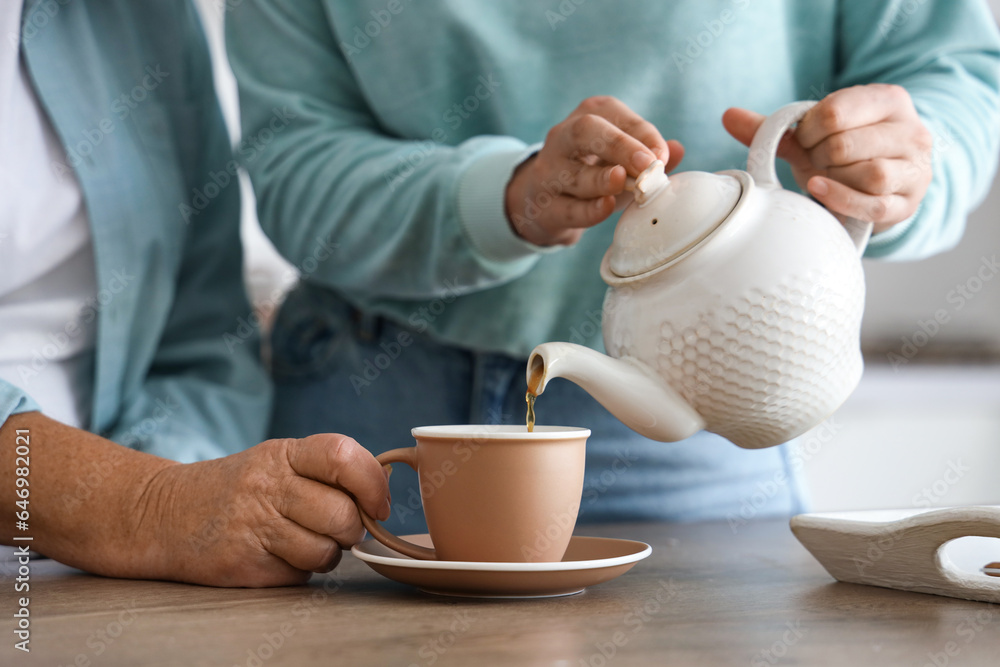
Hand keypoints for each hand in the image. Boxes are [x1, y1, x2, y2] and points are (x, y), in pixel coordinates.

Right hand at [137, 434, 390, 586]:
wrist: (162, 514)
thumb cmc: (238, 488)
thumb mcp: (277, 461)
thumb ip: (327, 471)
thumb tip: (383, 491)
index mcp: (283, 454)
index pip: (343, 456)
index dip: (372, 483)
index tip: (379, 505)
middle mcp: (268, 485)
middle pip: (341, 514)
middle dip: (352, 530)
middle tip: (339, 529)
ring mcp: (253, 525)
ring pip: (324, 551)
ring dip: (327, 554)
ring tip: (305, 542)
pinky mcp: (243, 563)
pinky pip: (299, 576)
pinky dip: (299, 572)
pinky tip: (277, 555)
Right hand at [505, 95, 684, 245]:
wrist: (545, 203)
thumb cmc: (593, 174)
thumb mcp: (622, 160)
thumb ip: (649, 154)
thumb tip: (677, 149)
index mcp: (587, 116)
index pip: (614, 115)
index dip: (643, 135)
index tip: (662, 157)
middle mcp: (563, 137)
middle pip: (585, 131)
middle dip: (619, 145)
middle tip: (647, 164)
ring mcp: (549, 172)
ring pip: (573, 172)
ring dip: (602, 179)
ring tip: (625, 183)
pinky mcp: (544, 206)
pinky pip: (566, 208)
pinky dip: (588, 209)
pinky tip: (606, 206)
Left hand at [723, 84, 932, 233]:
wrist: (882, 186)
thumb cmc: (844, 154)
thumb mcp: (813, 136)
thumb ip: (775, 127)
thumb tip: (727, 115)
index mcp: (888, 100)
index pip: (835, 111)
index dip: (807, 130)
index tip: (804, 140)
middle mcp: (912, 131)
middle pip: (846, 144)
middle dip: (818, 157)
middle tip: (815, 161)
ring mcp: (915, 169)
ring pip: (868, 173)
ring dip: (834, 179)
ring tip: (825, 176)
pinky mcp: (908, 203)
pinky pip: (874, 204)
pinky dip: (841, 201)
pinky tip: (820, 192)